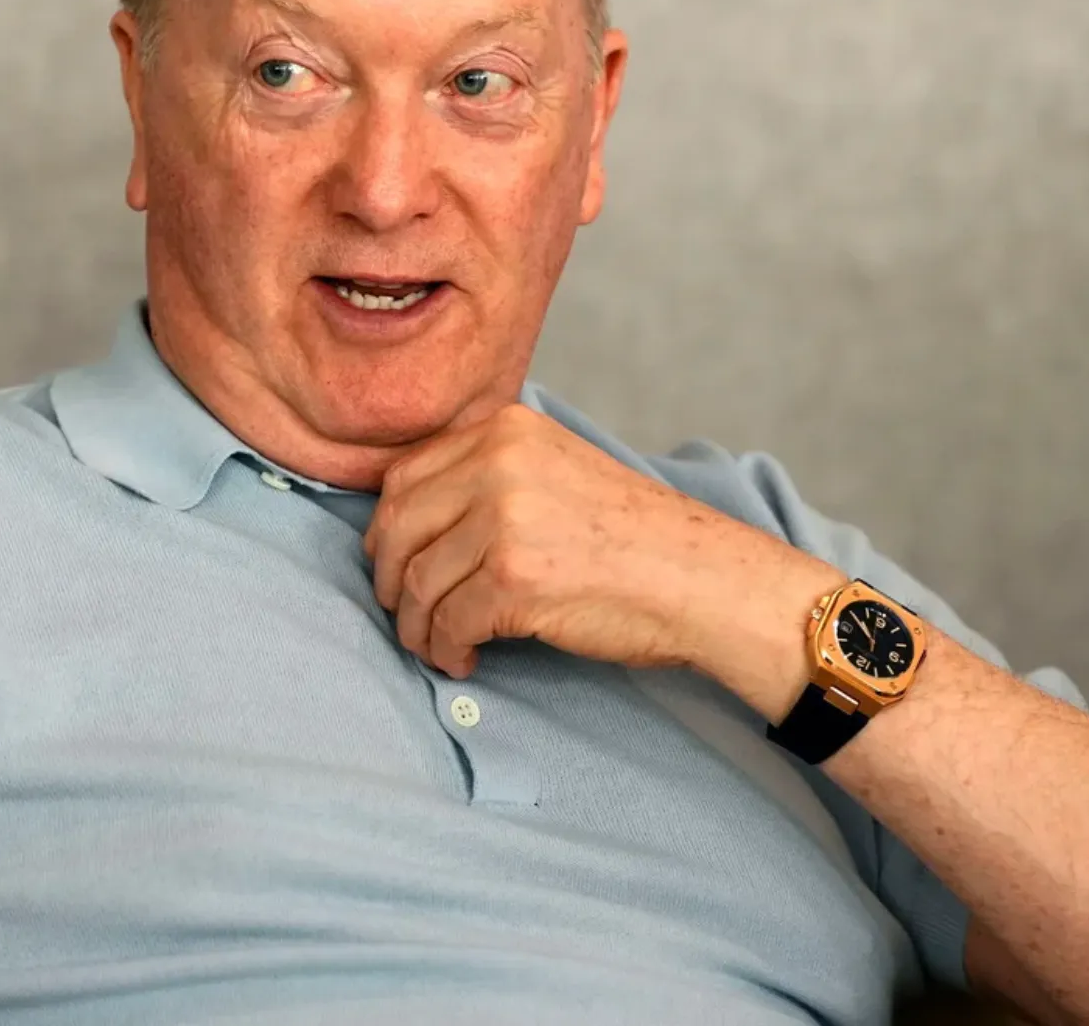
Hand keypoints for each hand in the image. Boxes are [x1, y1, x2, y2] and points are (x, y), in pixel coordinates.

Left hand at [365, 404, 836, 684]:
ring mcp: (505, 519)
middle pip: (397, 527)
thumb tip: (410, 520)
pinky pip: (447, 621)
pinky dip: (444, 648)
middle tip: (403, 611)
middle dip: (389, 579)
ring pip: (417, 581)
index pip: (404, 476)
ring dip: (416, 625)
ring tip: (434, 644)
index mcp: (504, 431)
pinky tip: (462, 658)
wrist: (701, 577)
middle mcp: (498, 463)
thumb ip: (488, 475)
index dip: (388, 529)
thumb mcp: (555, 467)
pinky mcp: (514, 578)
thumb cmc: (632, 535)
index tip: (393, 561)